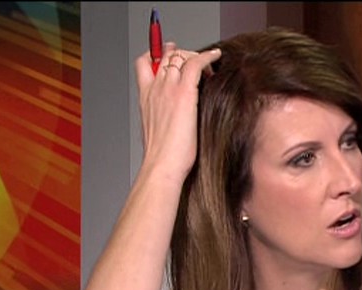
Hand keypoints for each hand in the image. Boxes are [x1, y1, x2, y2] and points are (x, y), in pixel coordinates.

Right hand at [135, 42, 221, 184]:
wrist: (162, 164)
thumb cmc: (163, 155)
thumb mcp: (157, 131)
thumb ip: (164, 116)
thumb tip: (177, 118)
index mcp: (146, 97)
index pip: (145, 64)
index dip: (156, 55)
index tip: (169, 56)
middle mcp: (155, 88)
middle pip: (167, 56)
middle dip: (182, 53)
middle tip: (196, 59)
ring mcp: (169, 88)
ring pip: (182, 56)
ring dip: (196, 56)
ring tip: (209, 63)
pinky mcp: (185, 93)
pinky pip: (196, 62)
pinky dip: (208, 56)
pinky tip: (216, 56)